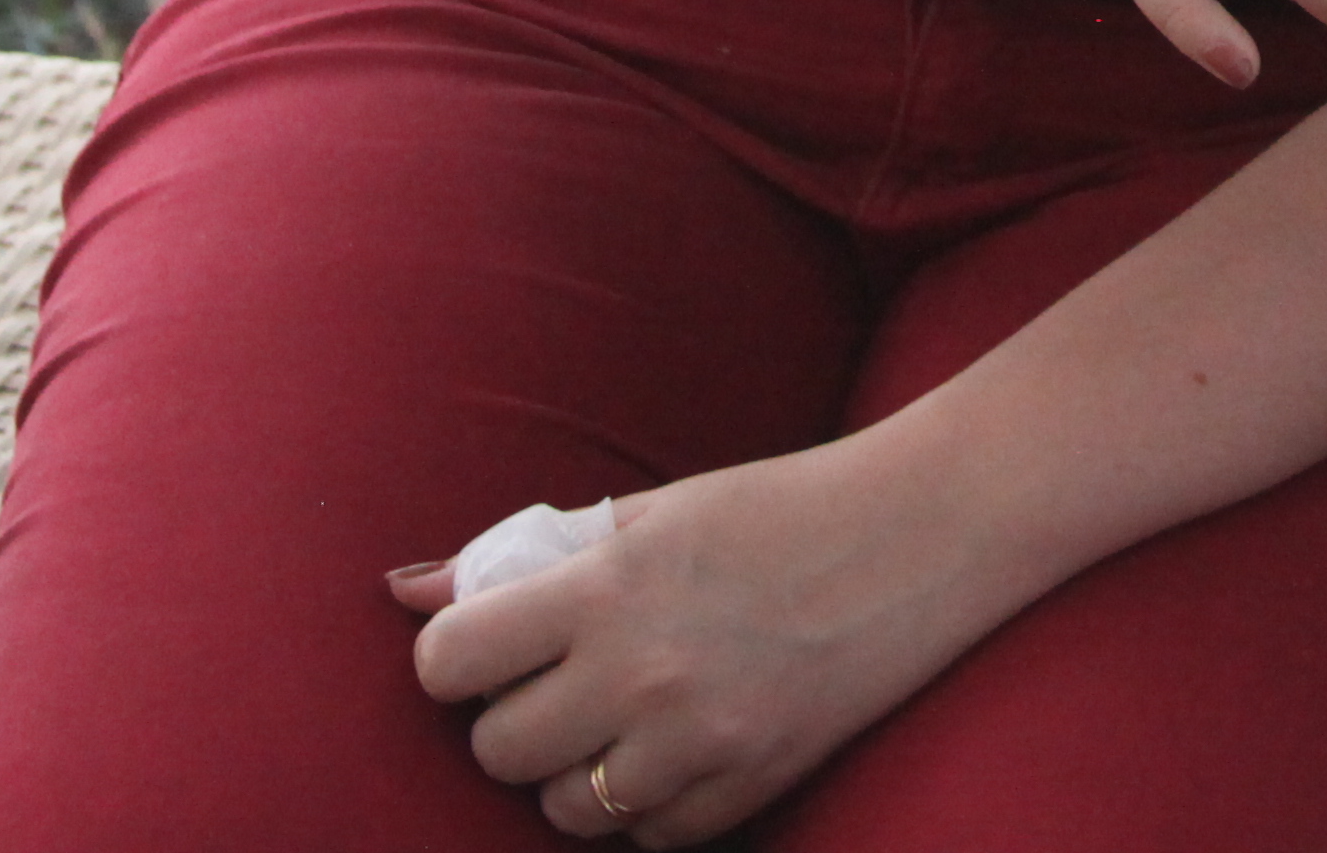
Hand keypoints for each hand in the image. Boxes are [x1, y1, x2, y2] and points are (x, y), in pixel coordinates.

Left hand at [394, 447, 1029, 841]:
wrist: (924, 533)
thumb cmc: (780, 506)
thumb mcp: (651, 512)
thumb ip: (526, 553)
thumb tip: (402, 590)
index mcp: (609, 587)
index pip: (453, 660)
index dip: (453, 659)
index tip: (484, 649)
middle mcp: (644, 673)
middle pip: (498, 750)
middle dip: (512, 720)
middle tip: (557, 683)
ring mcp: (699, 742)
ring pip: (564, 810)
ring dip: (575, 772)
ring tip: (620, 718)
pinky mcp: (749, 787)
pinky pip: (646, 838)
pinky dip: (646, 807)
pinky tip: (676, 749)